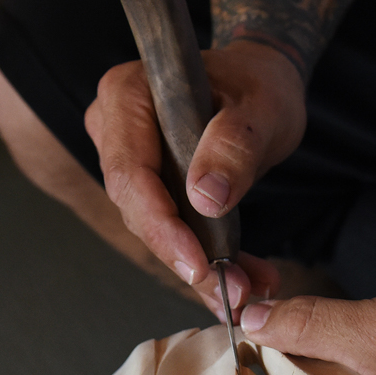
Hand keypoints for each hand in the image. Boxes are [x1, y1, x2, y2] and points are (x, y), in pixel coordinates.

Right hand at [85, 40, 305, 318]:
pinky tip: (238, 280)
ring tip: (246, 286)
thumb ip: (235, 146)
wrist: (261, 86)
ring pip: (151, 225)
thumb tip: (205, 198)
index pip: (130, 171)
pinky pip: (167, 228)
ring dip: (198, 263)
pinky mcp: (146, 186)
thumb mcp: (261, 109)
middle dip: (183, 254)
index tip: (198, 263)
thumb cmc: (257, 85)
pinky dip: (204, 257)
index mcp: (128, 94)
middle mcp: (114, 126)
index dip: (161, 224)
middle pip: (135, 206)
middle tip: (233, 289)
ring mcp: (125, 157)